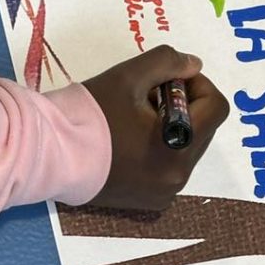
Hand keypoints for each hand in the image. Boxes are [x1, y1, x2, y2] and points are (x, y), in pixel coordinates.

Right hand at [83, 45, 229, 210]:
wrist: (48, 155)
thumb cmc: (90, 114)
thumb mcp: (129, 76)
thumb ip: (168, 62)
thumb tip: (193, 65)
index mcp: (179, 147)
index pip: (216, 107)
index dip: (199, 85)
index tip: (169, 78)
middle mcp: (178, 176)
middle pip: (203, 128)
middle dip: (183, 104)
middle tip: (147, 94)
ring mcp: (164, 192)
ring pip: (187, 147)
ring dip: (172, 126)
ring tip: (134, 117)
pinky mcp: (149, 201)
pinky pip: (170, 167)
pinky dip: (160, 149)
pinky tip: (129, 140)